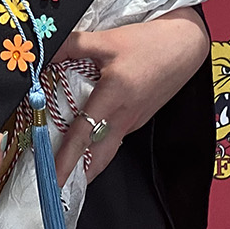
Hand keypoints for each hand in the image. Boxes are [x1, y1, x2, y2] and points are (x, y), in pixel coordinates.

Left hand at [52, 7, 208, 182]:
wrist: (185, 46)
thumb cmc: (149, 42)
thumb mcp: (107, 39)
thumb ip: (72, 44)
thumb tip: (44, 52)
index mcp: (113, 95)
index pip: (83, 134)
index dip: (65, 159)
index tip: (51, 177)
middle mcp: (124, 115)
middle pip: (99, 158)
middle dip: (78, 177)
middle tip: (55, 189)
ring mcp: (133, 120)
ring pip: (107, 150)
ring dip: (87, 164)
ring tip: (65, 172)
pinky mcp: (138, 118)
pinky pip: (115, 138)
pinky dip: (99, 146)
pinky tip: (87, 141)